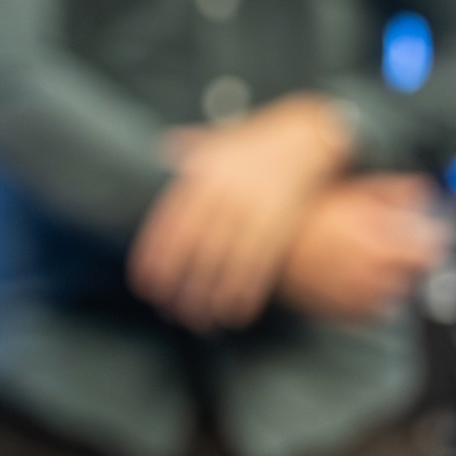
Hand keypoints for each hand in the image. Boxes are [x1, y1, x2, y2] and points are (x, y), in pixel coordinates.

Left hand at [130, 95, 354, 330]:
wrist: (310, 135)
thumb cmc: (261, 142)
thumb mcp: (221, 140)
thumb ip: (192, 148)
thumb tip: (167, 147)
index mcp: (202, 178)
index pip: (170, 224)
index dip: (156, 257)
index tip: (145, 283)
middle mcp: (223, 196)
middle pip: (194, 248)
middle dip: (180, 283)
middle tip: (168, 310)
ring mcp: (252, 211)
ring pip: (225, 262)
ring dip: (210, 295)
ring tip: (198, 320)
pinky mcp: (280, 226)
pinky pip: (260, 264)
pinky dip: (246, 291)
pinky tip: (235, 312)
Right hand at [277, 175, 448, 324]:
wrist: (254, 246)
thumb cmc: (298, 213)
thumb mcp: (343, 190)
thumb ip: (387, 191)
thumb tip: (421, 189)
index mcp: (378, 238)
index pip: (431, 246)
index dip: (429, 237)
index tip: (423, 230)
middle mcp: (373, 270)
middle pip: (418, 271)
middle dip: (411, 256)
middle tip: (394, 243)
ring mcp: (357, 294)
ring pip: (398, 292)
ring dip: (393, 278)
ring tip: (371, 261)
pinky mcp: (341, 311)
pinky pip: (374, 310)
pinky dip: (372, 297)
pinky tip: (354, 278)